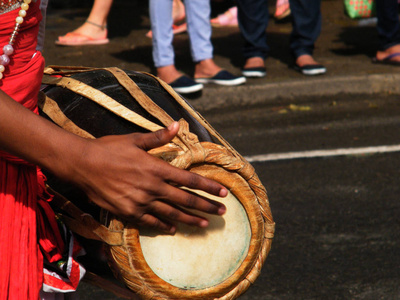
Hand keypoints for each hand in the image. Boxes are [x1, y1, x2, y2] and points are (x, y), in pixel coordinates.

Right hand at [72, 122, 226, 233]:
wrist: (82, 165)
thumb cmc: (109, 149)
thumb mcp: (134, 140)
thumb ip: (158, 137)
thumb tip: (176, 124)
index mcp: (156, 167)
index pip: (189, 179)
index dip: (208, 187)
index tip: (223, 193)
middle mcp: (152, 187)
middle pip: (185, 199)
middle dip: (206, 206)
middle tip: (222, 212)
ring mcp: (141, 202)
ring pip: (171, 214)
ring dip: (190, 219)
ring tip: (205, 224)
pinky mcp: (128, 212)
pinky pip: (151, 222)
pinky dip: (164, 226)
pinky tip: (174, 228)